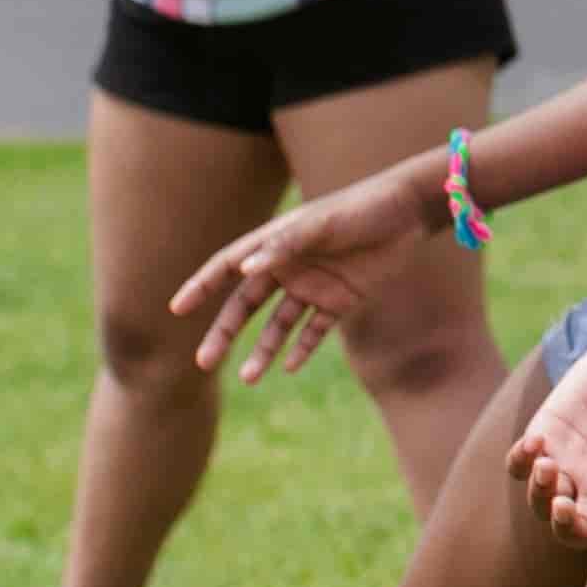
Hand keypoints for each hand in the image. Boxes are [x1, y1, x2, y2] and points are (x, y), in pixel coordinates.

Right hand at [171, 165, 438, 380]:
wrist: (409, 212)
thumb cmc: (360, 208)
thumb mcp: (322, 224)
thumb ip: (285, 245)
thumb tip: (243, 268)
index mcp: (275, 243)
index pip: (227, 268)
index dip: (202, 286)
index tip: (176, 308)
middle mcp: (288, 267)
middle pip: (245, 306)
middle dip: (224, 333)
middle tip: (204, 363)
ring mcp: (314, 286)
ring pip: (278, 326)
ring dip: (262, 351)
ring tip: (249, 378)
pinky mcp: (341, 301)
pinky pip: (315, 330)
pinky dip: (302, 348)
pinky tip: (290, 367)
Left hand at [508, 334, 586, 554]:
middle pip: (573, 532)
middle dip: (564, 527)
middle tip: (564, 503)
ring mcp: (569, 466)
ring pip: (541, 505)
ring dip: (540, 495)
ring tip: (548, 465)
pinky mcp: (546, 440)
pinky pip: (519, 467)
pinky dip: (520, 463)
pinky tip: (536, 441)